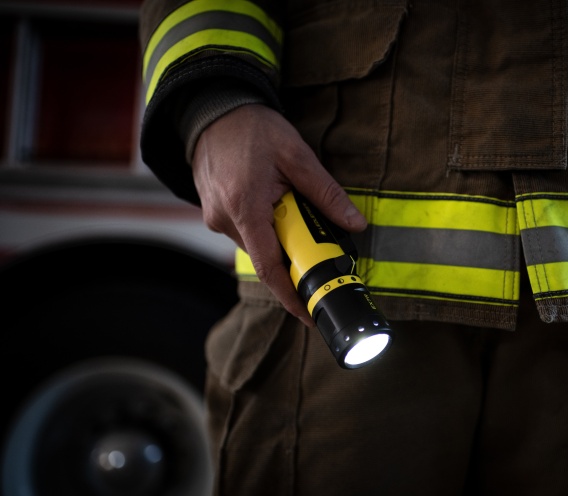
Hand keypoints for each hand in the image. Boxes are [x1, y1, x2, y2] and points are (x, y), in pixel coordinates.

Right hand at [191, 103, 367, 325]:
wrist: (212, 110)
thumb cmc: (252, 129)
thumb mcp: (297, 155)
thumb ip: (326, 193)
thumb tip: (354, 224)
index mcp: (246, 207)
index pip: (269, 266)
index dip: (290, 295)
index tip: (308, 313)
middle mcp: (225, 219)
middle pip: (266, 257)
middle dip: (294, 256)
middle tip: (318, 243)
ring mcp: (216, 218)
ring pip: (257, 245)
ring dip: (279, 238)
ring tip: (291, 207)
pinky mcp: (215, 214)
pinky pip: (246, 232)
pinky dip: (265, 228)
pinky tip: (274, 204)